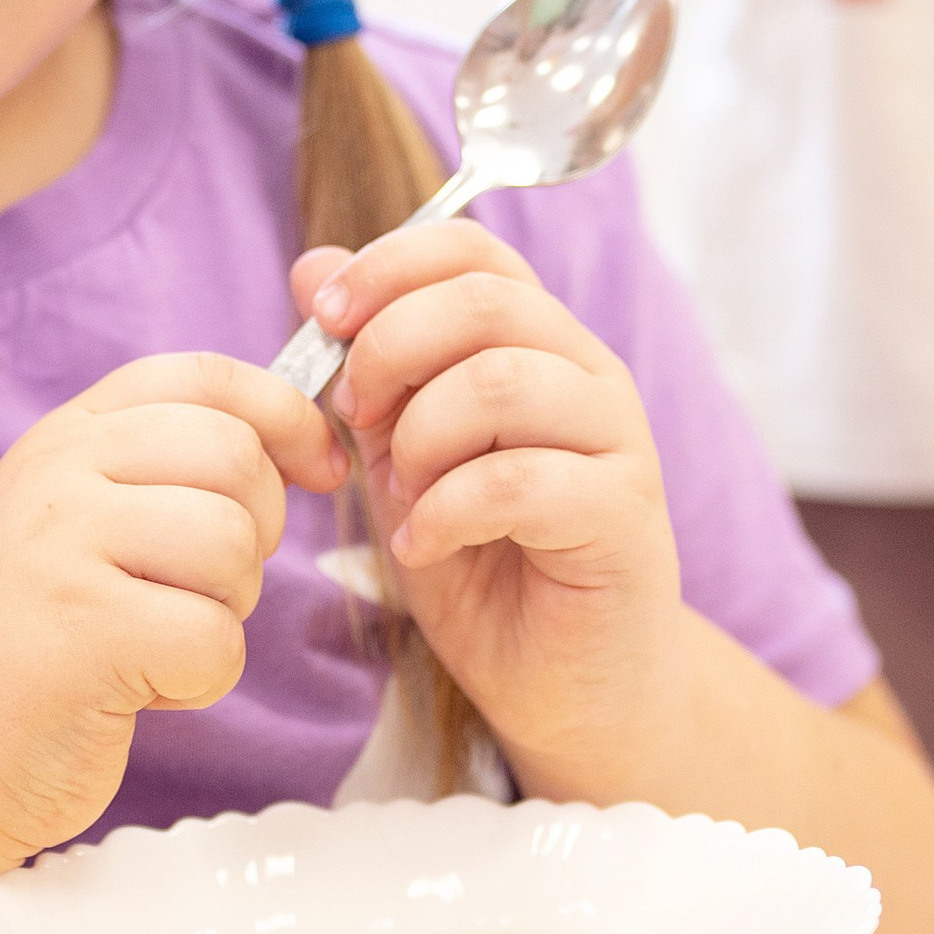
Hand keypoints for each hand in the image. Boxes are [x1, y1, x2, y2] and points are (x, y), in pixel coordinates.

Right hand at [0, 356, 345, 865]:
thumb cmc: (26, 649)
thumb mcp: (75, 527)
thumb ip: (159, 474)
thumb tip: (301, 444)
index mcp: (61, 438)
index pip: (201, 377)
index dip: (284, 412)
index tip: (320, 466)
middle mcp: (56, 475)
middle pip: (235, 459)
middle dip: (255, 535)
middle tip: (197, 592)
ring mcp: (61, 547)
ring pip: (232, 547)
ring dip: (222, 612)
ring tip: (153, 641)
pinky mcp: (83, 633)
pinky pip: (214, 639)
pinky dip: (198, 681)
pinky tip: (135, 689)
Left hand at [293, 223, 682, 787]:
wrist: (566, 684)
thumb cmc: (486, 566)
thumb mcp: (401, 456)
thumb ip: (368, 366)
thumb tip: (310, 265)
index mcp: (537, 342)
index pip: (472, 249)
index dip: (388, 266)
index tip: (323, 319)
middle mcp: (587, 373)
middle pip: (485, 301)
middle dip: (390, 350)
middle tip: (354, 417)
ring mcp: (616, 440)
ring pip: (501, 382)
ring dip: (420, 438)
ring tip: (400, 497)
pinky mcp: (623, 515)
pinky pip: (520, 480)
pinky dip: (447, 512)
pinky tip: (424, 548)